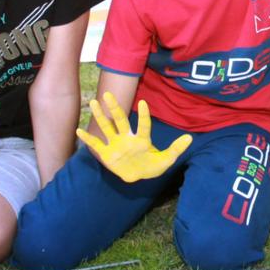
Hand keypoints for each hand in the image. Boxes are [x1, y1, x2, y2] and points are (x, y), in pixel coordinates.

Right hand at [76, 92, 191, 182]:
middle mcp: (127, 138)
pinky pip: (96, 145)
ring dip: (100, 116)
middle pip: (120, 121)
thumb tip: (190, 138)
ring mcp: (116, 144)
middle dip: (114, 108)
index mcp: (142, 139)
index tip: (142, 103)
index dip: (143, 116)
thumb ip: (176, 149)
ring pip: (107, 128)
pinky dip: (88, 138)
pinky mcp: (107, 154)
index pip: (143, 125)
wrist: (138, 175)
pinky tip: (79, 130)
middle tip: (108, 94)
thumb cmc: (152, 165)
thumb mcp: (166, 160)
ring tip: (93, 102)